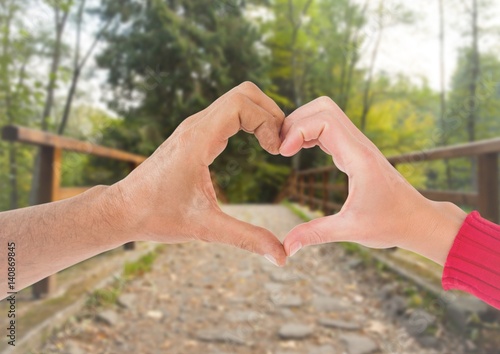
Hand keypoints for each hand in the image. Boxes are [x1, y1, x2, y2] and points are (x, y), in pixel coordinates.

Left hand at [113, 82, 286, 265]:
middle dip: (270, 112)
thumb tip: (281, 256)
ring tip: (274, 146)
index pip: (241, 103)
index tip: (276, 151)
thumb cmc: (156, 216)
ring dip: (261, 116)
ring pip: (236, 100)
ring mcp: (194, 128)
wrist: (122, 209)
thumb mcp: (205, 229)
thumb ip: (245, 238)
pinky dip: (249, 121)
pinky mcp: (194, 135)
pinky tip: (258, 145)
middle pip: (244, 93)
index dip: (267, 120)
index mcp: (198, 140)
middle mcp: (196, 126)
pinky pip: (228, 113)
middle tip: (281, 144)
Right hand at [279, 97, 465, 264]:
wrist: (417, 220)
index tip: (283, 153)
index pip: (325, 120)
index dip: (298, 130)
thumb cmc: (391, 224)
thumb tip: (286, 247)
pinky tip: (298, 150)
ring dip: (302, 124)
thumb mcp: (351, 230)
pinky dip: (309, 132)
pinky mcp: (355, 151)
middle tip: (280, 147)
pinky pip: (329, 128)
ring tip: (285, 148)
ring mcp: (358, 145)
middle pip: (323, 107)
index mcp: (359, 158)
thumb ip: (316, 234)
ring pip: (326, 113)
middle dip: (296, 120)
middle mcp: (359, 144)